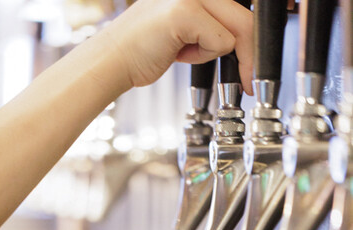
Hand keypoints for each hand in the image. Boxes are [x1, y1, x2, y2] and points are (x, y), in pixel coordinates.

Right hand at [104, 0, 253, 93]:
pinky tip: (177, 52)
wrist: (114, 59)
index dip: (252, 39)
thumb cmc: (144, 48)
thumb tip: (243, 40)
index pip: (240, 10)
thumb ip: (212, 24)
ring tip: (185, 52)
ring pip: (237, 30)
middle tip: (248, 81)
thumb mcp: (186, 28)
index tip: (253, 64)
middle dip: (250, 55)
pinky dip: (203, 57)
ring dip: (215, 53)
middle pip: (246, 18)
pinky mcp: (185, 11)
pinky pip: (220, 42)